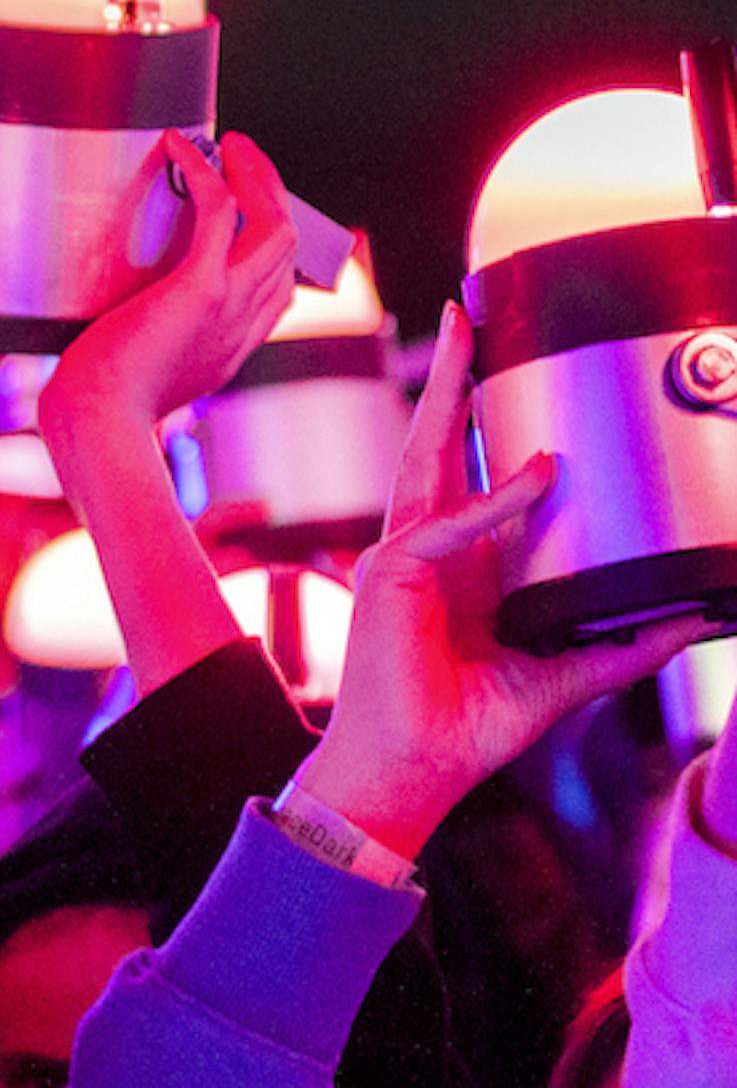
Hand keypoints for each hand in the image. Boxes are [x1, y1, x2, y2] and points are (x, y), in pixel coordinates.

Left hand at [40, 130, 296, 479]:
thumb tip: (125, 329)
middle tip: (243, 160)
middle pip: (287, 247)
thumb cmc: (101, 408)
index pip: (280, 290)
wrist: (97, 428)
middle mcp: (243, 326)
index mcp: (232, 349)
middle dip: (273, 195)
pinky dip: (208, 173)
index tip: (248, 213)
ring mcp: (230, 305)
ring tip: (232, 145)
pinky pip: (221, 213)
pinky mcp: (200, 288)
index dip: (271, 246)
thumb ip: (149, 349)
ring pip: (274, 224)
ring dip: (256, 174)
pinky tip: (184, 148)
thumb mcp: (141, 378)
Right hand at [292, 304, 709, 853]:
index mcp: (459, 567)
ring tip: (465, 336)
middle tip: (468, 314)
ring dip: (444, 393)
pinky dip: (494, 500)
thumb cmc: (465, 731)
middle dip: (450, 376)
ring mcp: (403, 557)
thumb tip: (697, 619)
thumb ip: (624, 646)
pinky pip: (448, 524)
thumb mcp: (565, 679)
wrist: (414, 774)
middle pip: (435, 443)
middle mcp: (427, 549)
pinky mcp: (391, 575)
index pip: (469, 476)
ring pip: (424, 457)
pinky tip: (538, 477)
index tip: (516, 375)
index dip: (483, 424)